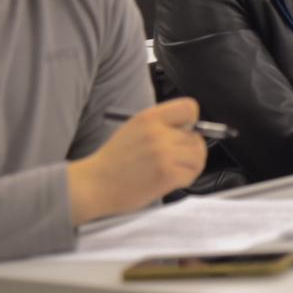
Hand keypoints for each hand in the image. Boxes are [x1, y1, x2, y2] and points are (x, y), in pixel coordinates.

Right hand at [67, 98, 206, 224]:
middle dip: (190, 149)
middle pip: (196, 137)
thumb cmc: (112, 161)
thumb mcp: (134, 129)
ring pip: (198, 155)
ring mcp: (163, 154)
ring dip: (191, 165)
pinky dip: (185, 179)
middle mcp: (158, 133)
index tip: (185, 133)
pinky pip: (191, 173)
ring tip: (176, 170)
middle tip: (177, 159)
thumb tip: (189, 128)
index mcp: (149, 117)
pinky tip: (171, 181)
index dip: (191, 122)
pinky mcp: (167, 174)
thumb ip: (160, 125)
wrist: (94, 185)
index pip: (189, 108)